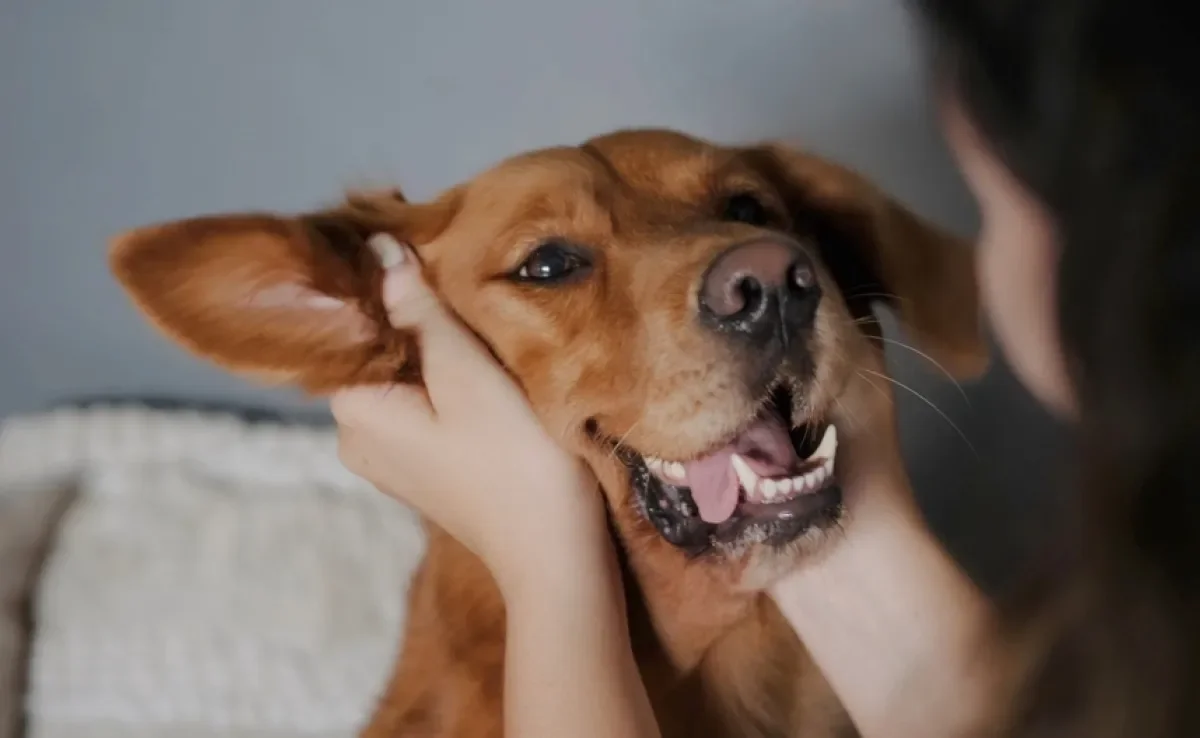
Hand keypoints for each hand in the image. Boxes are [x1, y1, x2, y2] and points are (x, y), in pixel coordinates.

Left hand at [330, 234, 605, 597]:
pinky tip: (481, 371)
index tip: (430, 254)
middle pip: (377, 350)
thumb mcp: (468, 374)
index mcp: (353, 411)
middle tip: (469, 288)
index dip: (386, 286)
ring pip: (402, 377)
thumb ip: (421, 311)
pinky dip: (444, 384)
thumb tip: (379, 250)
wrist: (554, 552)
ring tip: (481, 326)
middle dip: (416, 318)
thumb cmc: (514, 459)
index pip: (350, 325)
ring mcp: (386, 457)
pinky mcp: (419, 468)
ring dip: (436, 350)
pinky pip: (420, 405)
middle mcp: (354, 437)